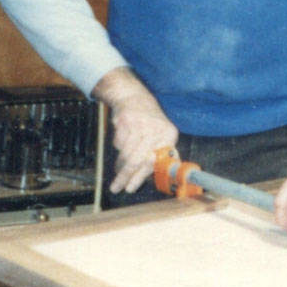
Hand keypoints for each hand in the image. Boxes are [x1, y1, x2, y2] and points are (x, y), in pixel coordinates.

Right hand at [93, 67, 177, 194]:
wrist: (134, 97)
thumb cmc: (150, 124)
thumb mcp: (162, 136)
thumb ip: (162, 156)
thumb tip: (161, 179)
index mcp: (169, 134)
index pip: (155, 161)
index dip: (141, 176)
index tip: (130, 188)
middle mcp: (156, 128)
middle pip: (137, 159)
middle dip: (125, 176)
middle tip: (116, 188)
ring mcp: (140, 123)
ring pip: (125, 153)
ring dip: (120, 166)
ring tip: (118, 171)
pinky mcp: (125, 120)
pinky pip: (118, 143)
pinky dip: (118, 149)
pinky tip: (121, 146)